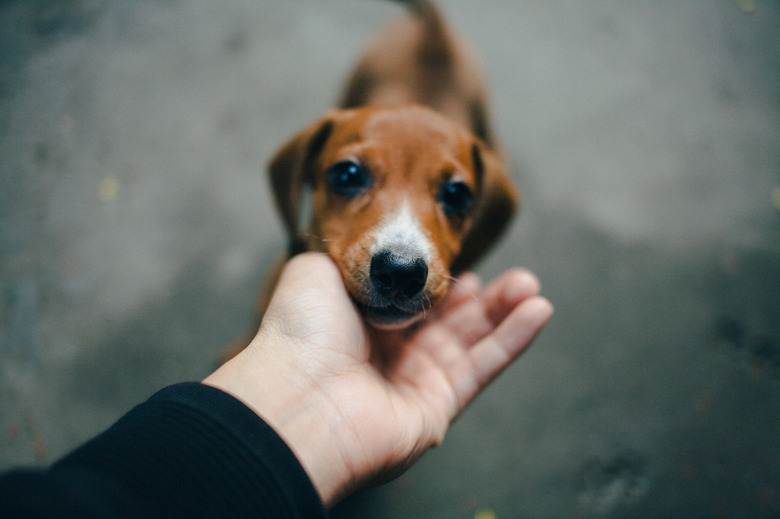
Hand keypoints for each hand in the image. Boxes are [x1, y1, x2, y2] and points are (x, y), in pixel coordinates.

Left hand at [204, 253, 552, 506]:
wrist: (298, 395)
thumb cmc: (301, 331)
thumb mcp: (316, 268)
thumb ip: (351, 254)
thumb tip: (376, 249)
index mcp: (361, 322)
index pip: (414, 301)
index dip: (442, 282)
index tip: (464, 263)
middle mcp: (389, 354)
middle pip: (449, 322)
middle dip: (484, 298)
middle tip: (514, 275)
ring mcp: (414, 383)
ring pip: (472, 343)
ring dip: (505, 313)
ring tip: (531, 286)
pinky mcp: (437, 408)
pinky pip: (482, 368)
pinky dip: (513, 340)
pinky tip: (539, 311)